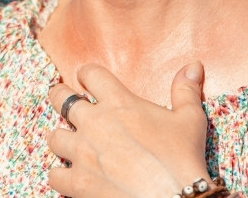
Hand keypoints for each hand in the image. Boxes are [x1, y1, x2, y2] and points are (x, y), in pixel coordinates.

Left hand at [47, 63, 211, 197]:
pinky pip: (54, 175)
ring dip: (61, 137)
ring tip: (67, 141)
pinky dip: (59, 175)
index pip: (91, 74)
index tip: (85, 77)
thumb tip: (194, 65)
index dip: (86, 73)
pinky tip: (67, 175)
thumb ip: (186, 90)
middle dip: (59, 95)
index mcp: (119, 102)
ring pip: (54, 136)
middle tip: (61, 98)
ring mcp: (82, 152)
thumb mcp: (190, 119)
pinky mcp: (77, 182)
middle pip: (61, 98)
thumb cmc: (182, 158)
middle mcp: (94, 122)